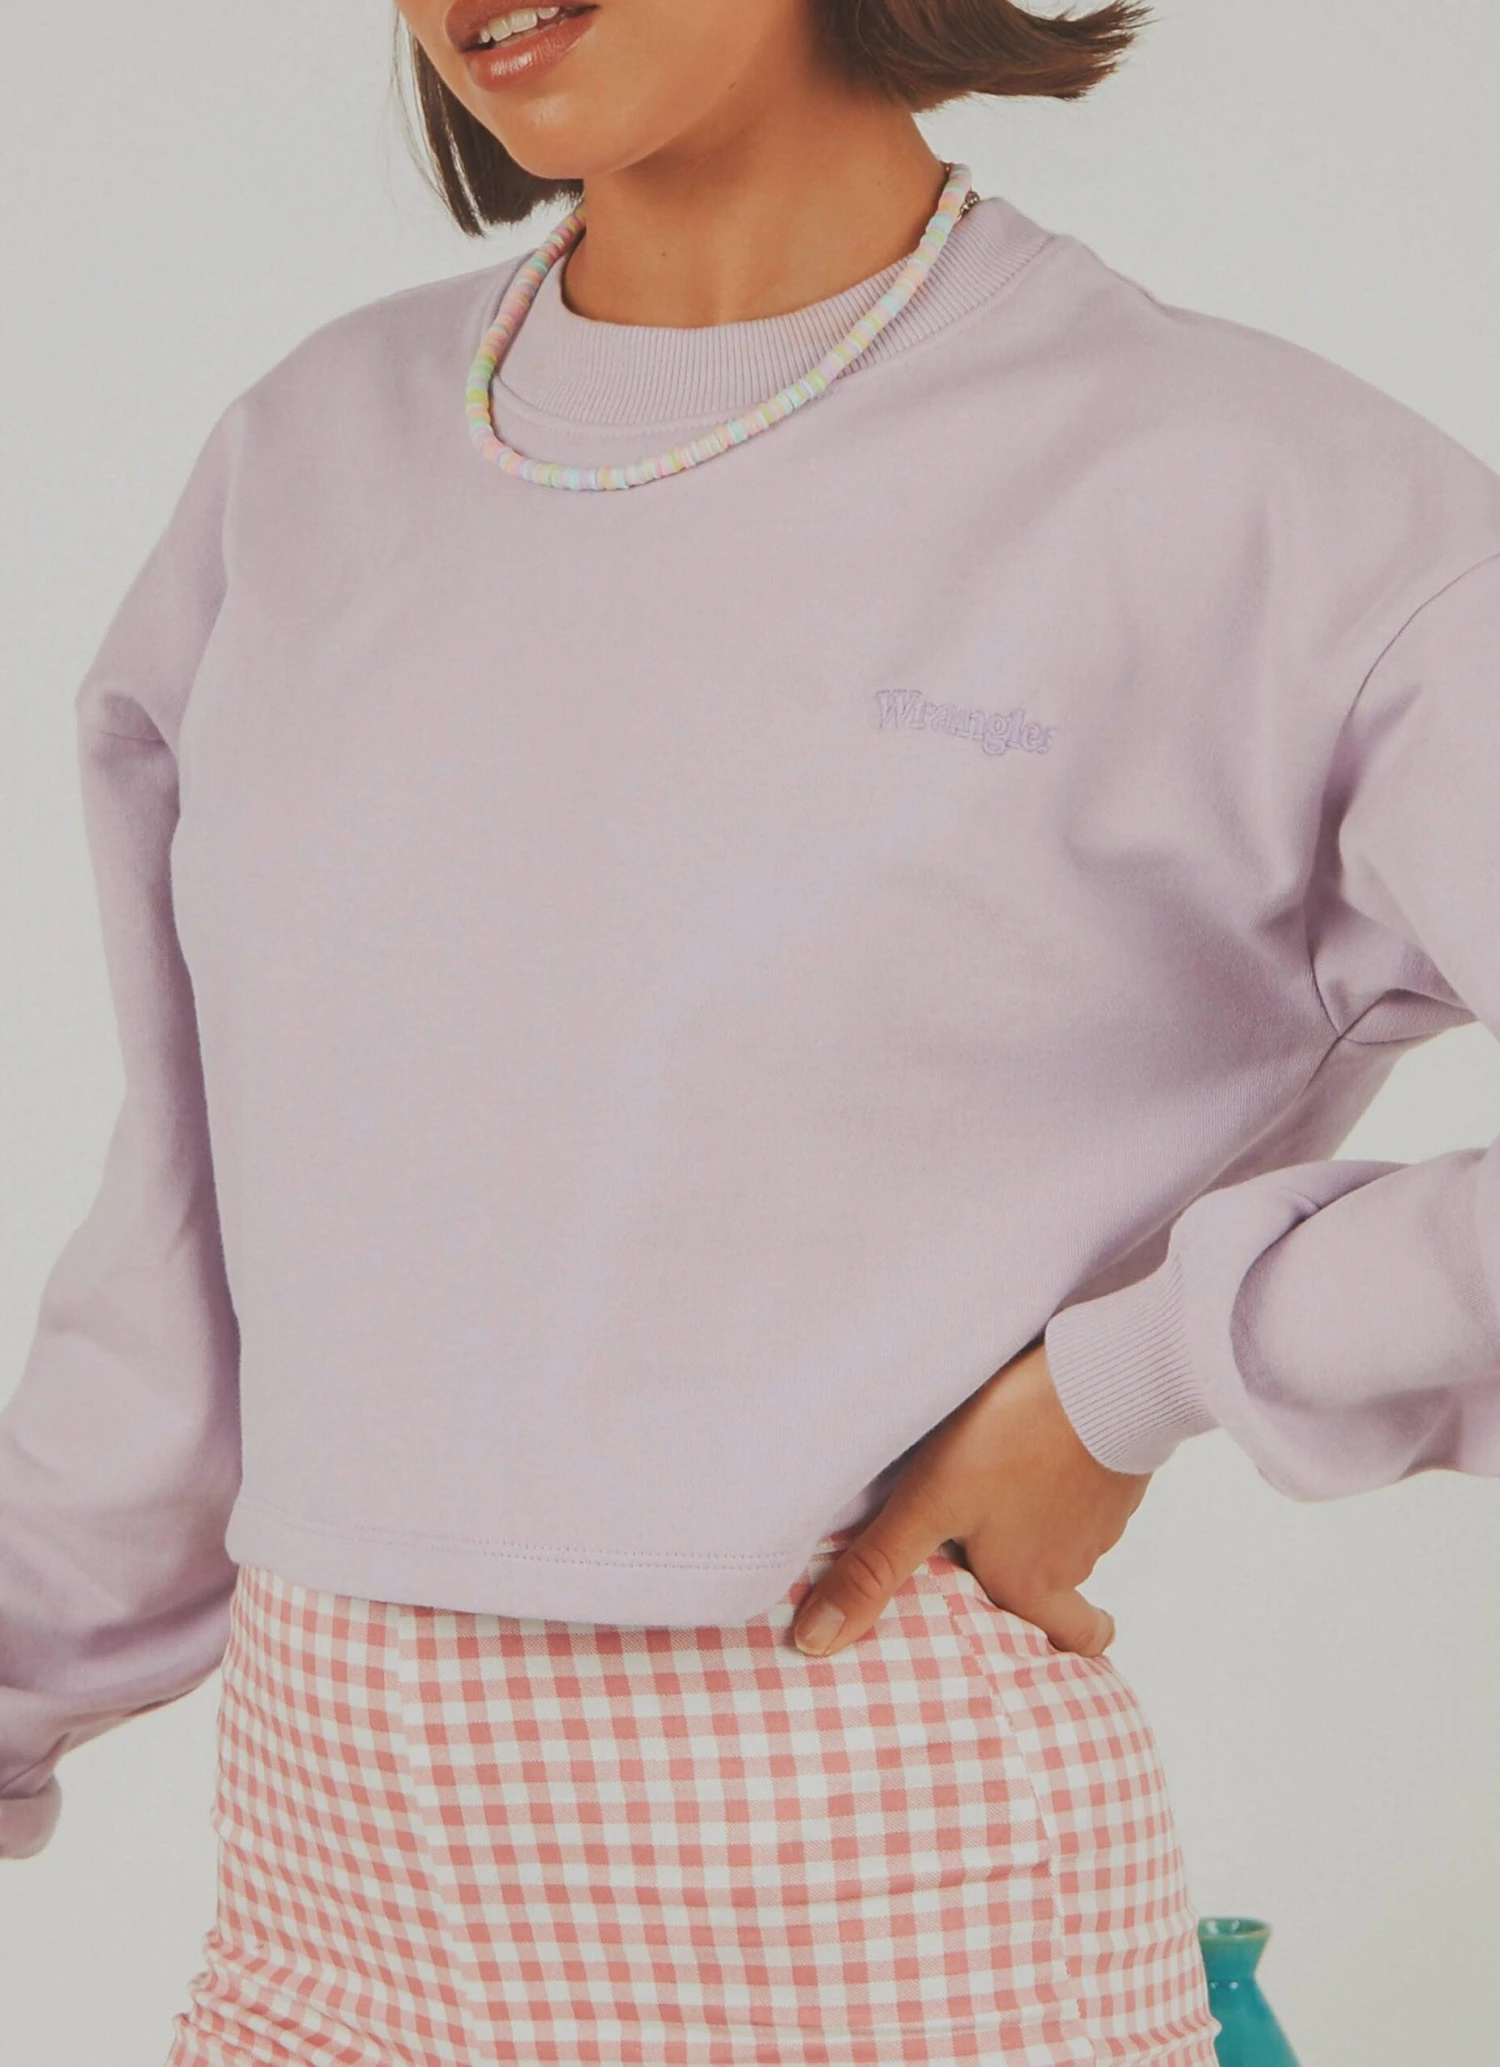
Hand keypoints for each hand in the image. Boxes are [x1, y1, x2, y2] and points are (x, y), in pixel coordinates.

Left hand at [791, 1338, 1150, 1657]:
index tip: (1042, 1644)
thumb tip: (817, 1642)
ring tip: (999, 1482)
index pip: (1074, 1640)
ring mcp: (1104, 1508)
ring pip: (1071, 1529)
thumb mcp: (929, 1504)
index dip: (1061, 1645)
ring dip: (1041, 1516)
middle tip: (991, 1549)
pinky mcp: (1117, 1460)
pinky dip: (1063, 1472)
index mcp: (1033, 1583)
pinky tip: (1032, 1441)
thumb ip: (876, 1569)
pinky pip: (1089, 1481)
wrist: (1104, 1373)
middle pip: (1059, 1583)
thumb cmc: (1016, 1442)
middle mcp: (1077, 1557)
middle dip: (1030, 1574)